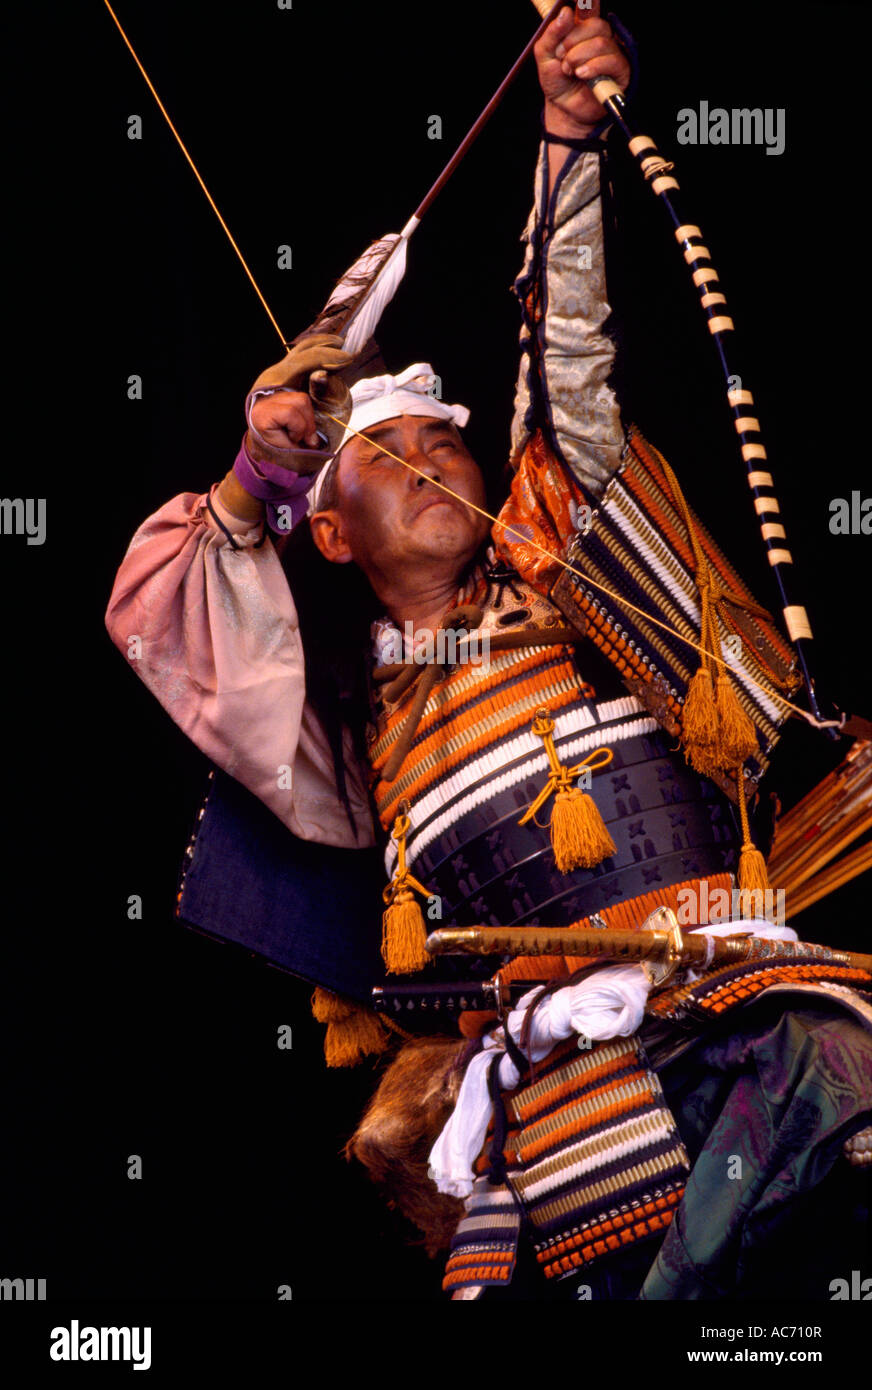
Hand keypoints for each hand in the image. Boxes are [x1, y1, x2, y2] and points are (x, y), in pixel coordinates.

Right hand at [247, 332, 354, 468]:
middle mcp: (274, 379)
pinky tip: (292, 438)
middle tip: (345, 361)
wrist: (284, 467)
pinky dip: (300, 430)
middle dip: (322, 362)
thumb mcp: (323, 411)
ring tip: (301, 435)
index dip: (322, 345)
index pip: (304, 350)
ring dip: (308, 424)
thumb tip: (320, 375)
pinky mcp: (261, 413)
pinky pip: (293, 414)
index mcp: (288, 375)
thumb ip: (322, 392)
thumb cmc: (304, 437)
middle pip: (302, 361)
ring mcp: (264, 395)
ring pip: (302, 401)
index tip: (341, 343)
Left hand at [535, 3, 629, 139]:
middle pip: (595, 24)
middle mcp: (600, 38)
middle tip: (562, 59)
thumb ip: (551, 34)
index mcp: (583, 29)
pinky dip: (593, 67)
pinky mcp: (620, 71)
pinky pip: (611, 60)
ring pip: (601, 43)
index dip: (589, 1)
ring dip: (579, 58)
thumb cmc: (557, 81)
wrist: (564, 109)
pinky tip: (582, 75)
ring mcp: (612, 53)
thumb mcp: (544, 56)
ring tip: (570, 71)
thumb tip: (566, 12)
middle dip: (573, 42)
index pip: (590, 7)